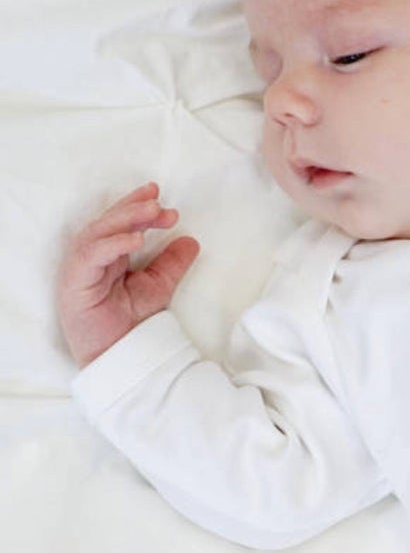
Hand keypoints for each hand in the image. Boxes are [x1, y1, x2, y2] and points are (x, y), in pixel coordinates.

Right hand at [58, 182, 200, 367]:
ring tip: (152, 211)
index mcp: (108, 256)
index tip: (162, 197)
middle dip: (134, 208)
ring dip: (125, 219)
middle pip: (108, 224)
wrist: (121, 355)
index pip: (120, 224)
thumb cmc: (132, 323)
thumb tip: (192, 240)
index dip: (138, 207)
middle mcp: (91, 258)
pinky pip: (91, 255)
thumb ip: (172, 263)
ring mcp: (80, 269)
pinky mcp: (74, 281)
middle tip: (159, 199)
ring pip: (98, 233)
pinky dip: (113, 243)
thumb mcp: (159, 286)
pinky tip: (136, 238)